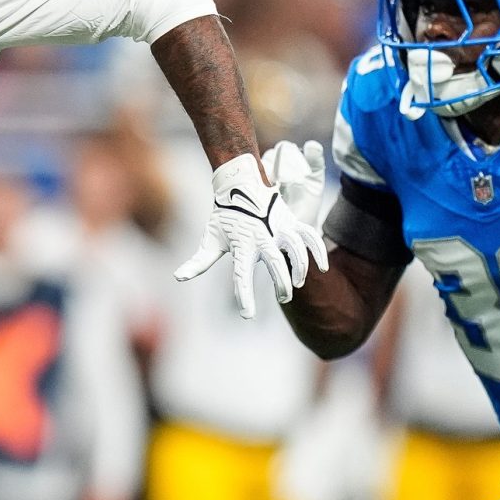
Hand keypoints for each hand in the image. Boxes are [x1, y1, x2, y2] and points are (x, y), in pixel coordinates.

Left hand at [174, 152, 328, 316]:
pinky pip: (310, 236)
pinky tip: (321, 268)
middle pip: (275, 263)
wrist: (241, 184)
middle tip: (282, 298)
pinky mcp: (292, 222)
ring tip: (296, 284)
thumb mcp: (210, 238)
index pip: (242, 275)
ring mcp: (280, 227)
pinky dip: (318, 251)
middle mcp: (263, 235)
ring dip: (300, 268)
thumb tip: (177, 278)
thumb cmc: (225, 216)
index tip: (247, 315)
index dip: (245, 296)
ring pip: (296, 248)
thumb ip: (198, 262)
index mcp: (242, 243)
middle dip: (281, 283)